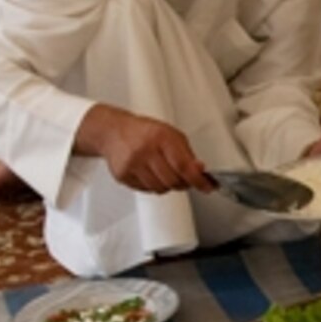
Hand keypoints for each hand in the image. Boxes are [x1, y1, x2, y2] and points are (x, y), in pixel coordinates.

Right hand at [81, 107, 210, 194]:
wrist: (113, 131)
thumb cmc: (144, 132)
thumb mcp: (170, 134)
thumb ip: (187, 153)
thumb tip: (201, 171)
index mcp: (161, 137)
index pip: (184, 166)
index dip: (198, 180)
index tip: (207, 187)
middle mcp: (145, 150)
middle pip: (173, 181)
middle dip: (183, 183)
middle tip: (184, 178)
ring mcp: (132, 164)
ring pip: (160, 189)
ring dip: (168, 185)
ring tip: (164, 172)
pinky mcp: (123, 175)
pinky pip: (146, 190)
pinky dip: (153, 186)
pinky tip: (150, 173)